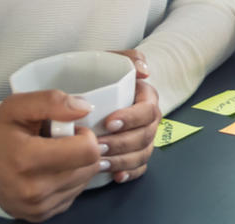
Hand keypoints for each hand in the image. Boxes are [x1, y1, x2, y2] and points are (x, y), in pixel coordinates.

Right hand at [0, 90, 102, 221]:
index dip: (85, 135)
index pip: (88, 151)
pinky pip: (74, 194)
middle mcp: (34, 190)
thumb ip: (52, 101)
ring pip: (85, 181)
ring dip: (76, 165)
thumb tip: (84, 108)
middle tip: (58, 142)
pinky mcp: (42, 215)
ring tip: (51, 156)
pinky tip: (49, 171)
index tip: (68, 130)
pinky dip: (68, 180)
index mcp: (28, 160)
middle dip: (81, 149)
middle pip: (90, 166)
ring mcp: (38, 206)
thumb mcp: (17, 107)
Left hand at [100, 49, 159, 183]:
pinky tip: (115, 176)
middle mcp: (148, 120)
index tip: (108, 122)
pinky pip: (139, 168)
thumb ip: (128, 58)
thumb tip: (144, 72)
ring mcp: (143, 138)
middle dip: (122, 143)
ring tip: (99, 163)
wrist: (86, 93)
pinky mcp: (135, 154)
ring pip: (143, 154)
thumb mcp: (111, 60)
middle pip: (146, 136)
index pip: (148, 110)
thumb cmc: (99, 77)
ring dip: (122, 160)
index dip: (131, 118)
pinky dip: (129, 173)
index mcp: (146, 98)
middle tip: (98, 146)